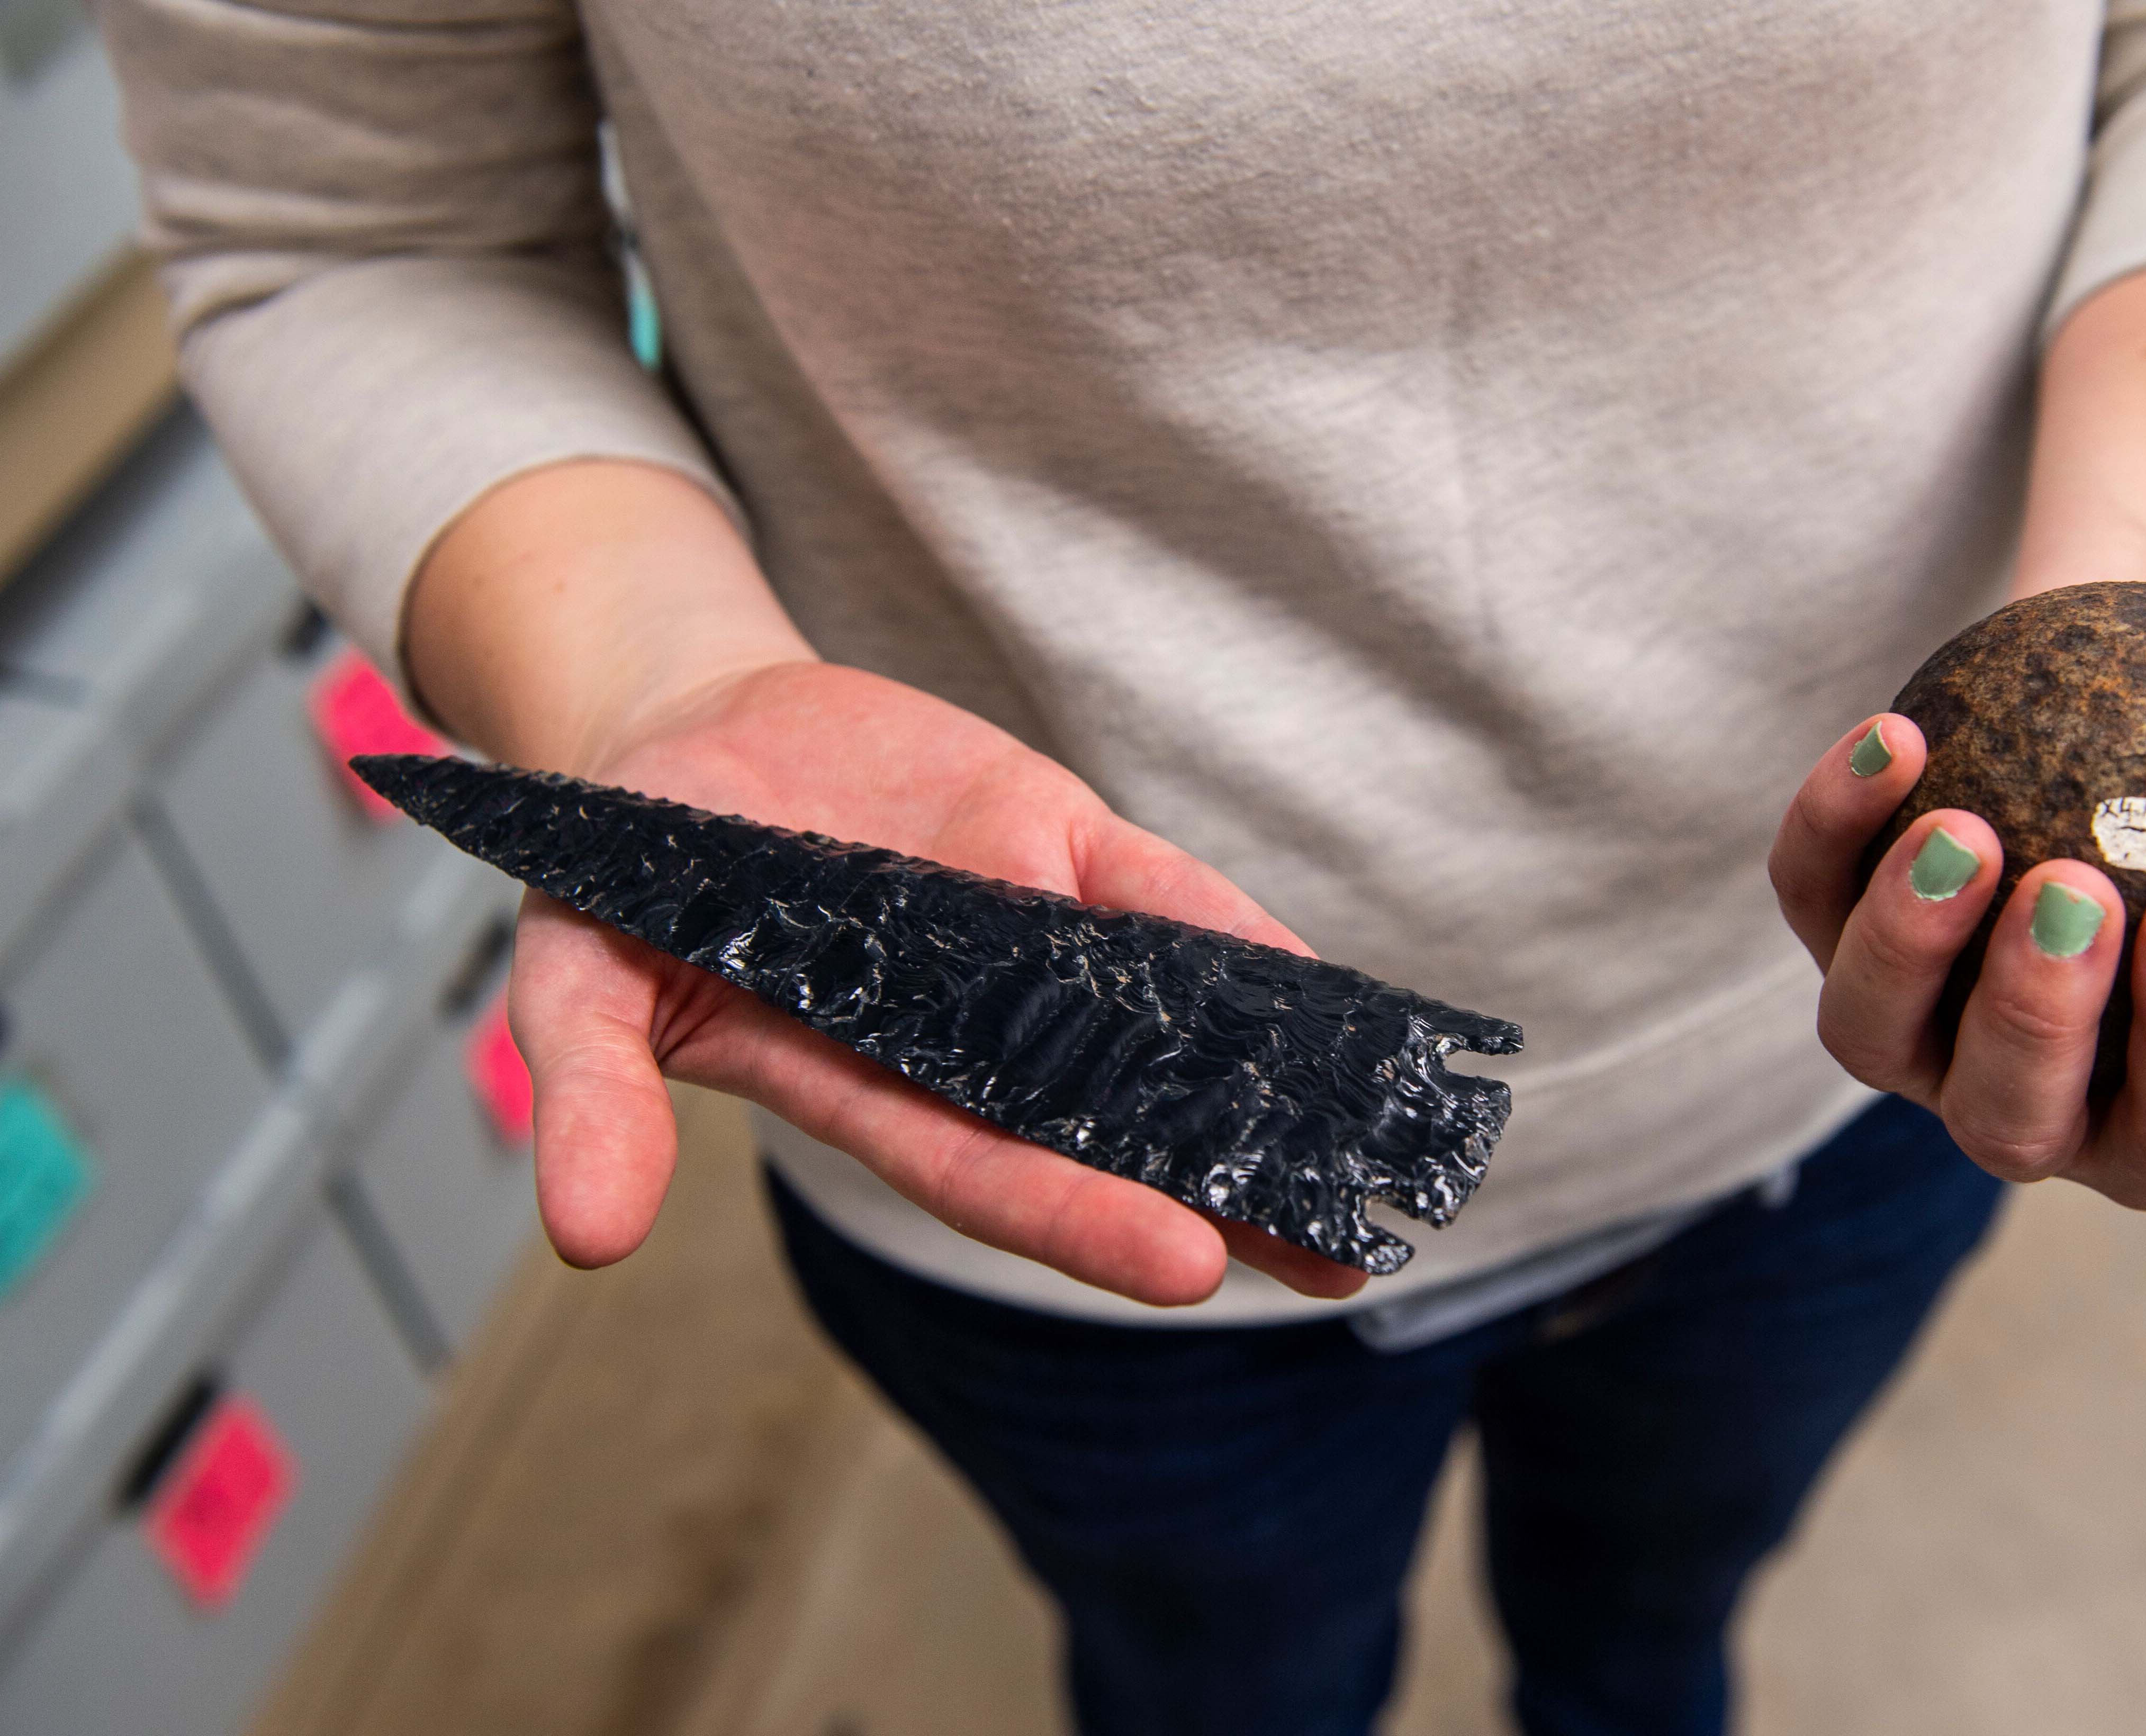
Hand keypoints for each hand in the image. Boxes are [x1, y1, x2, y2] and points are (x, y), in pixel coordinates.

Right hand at [508, 658, 1367, 1303]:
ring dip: (1263, 1092)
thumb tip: (585, 1236)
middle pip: (1107, 1125)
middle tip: (1336, 1260)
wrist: (688, 734)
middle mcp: (968, 1033)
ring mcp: (1024, 939)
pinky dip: (1241, 941)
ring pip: (1162, 1026)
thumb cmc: (633, 876)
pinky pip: (1162, 895)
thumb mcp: (583, 985)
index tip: (1186, 1262)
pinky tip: (1328, 996)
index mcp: (868, 1083)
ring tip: (1373, 1159)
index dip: (1080, 1215)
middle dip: (1218, 1189)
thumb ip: (597, 1098)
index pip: (987, 1170)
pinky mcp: (1055, 846)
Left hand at [1770, 714, 2145, 1208]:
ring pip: (1869, 1030)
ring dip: (1905, 939)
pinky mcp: (1835, 929)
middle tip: (2074, 886)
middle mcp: (2024, 1106)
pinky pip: (1807, 890)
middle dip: (2035, 1011)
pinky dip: (1833, 821)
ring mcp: (1913, 1030)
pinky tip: (1897, 738)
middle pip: (2006, 1113)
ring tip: (1963, 831)